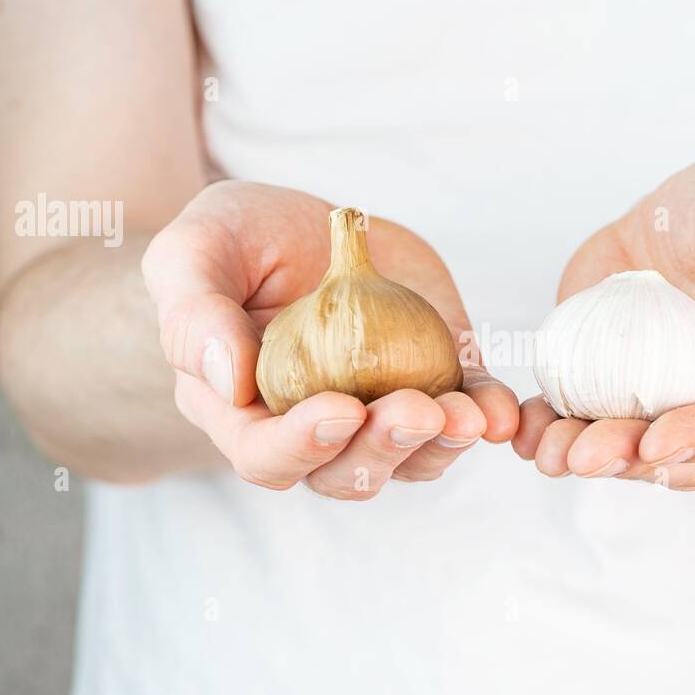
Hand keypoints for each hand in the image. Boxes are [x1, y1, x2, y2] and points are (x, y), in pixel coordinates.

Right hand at [142, 181, 518, 497]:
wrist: (309, 223)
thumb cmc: (235, 242)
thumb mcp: (195, 252)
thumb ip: (193, 314)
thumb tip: (230, 380)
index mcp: (243, 413)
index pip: (266, 455)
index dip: (302, 445)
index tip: (340, 409)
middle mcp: (313, 430)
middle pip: (346, 471)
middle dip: (384, 449)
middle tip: (417, 410)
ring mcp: (378, 412)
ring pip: (411, 458)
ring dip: (440, 445)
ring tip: (467, 415)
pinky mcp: (433, 383)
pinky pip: (463, 417)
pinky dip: (486, 418)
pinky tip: (501, 413)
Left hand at [513, 153, 694, 490]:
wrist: (685, 213)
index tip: (659, 440)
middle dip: (637, 462)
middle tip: (584, 454)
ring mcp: (685, 416)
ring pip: (643, 460)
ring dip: (595, 459)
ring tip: (549, 449)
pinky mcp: (626, 405)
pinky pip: (595, 432)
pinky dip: (558, 436)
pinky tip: (528, 433)